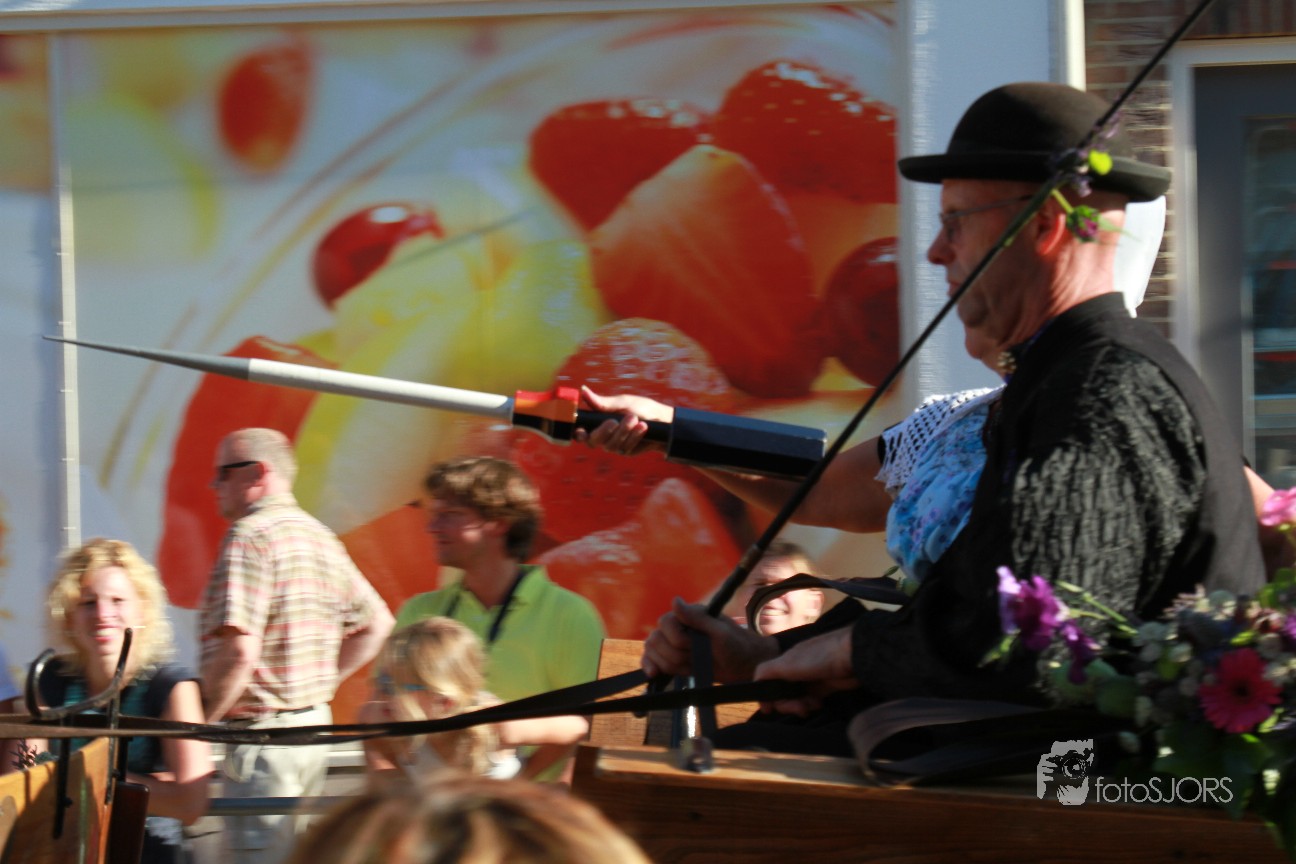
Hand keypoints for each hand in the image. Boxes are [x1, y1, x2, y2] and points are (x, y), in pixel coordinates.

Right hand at [574, 386, 672, 455]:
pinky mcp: (627, 451)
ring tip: (635, 418)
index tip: (581, 430)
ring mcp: (615, 445)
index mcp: (598, 422)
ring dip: (624, 431)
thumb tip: (583, 390)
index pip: (581, 433)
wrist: (662, 418)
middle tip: (614, 421)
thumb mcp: (621, 402)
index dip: (578, 434)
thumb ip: (602, 402)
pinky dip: (634, 436)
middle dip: (604, 432)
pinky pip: (626, 447)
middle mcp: (604, 436)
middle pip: (594, 441)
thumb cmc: (640, 407)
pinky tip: (643, 427)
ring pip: (611, 445)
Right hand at [642, 597, 778, 682]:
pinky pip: (651, 661)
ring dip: (671, 665)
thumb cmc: (736, 645)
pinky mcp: (671, 660)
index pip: (665, 623)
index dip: (677, 639)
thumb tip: (675, 601)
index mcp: (687, 616)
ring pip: (653, 653)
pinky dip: (650, 667)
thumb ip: (696, 617)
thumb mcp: (719, 631)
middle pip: (656, 640)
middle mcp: (676, 628)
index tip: (693, 646)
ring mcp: (672, 644)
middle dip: (675, 655)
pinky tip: (654, 674)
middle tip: (695, 659)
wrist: (743, 667)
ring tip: (692, 666)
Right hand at [752, 627, 857, 716]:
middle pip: (782, 692)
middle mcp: (796, 669)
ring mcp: (811, 678)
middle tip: (798, 708)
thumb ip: (767, 672)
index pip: (768, 680)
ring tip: (812, 706)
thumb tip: (754, 682)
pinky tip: (819, 704)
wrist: (853, 655)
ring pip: (797, 697)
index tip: (768, 709)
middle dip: (787, 704)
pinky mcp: (825, 686)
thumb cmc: (819, 658)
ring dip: (800, 705)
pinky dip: (812, 704)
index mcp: (785, 661)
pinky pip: (811, 699)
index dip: (766, 695)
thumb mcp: (787, 663)